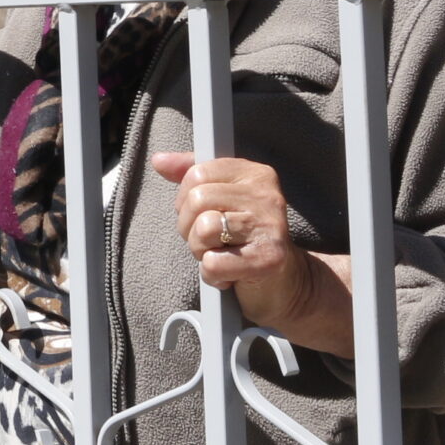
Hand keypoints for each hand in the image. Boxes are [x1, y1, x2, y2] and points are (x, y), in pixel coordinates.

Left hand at [150, 152, 350, 353]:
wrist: (285, 284)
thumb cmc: (245, 239)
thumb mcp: (221, 199)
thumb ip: (190, 175)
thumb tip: (159, 160)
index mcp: (255, 174)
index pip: (197, 173)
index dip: (185, 199)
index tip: (200, 215)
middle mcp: (267, 196)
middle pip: (196, 200)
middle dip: (189, 227)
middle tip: (209, 241)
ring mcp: (270, 227)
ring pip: (203, 229)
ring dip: (200, 251)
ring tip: (220, 255)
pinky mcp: (269, 259)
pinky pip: (213, 263)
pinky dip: (211, 275)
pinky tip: (229, 275)